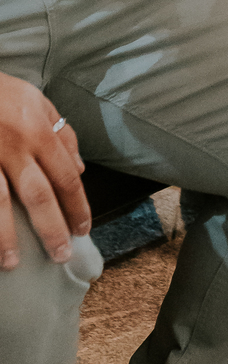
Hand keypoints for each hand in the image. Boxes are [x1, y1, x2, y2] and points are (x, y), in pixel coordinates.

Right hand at [0, 74, 89, 269]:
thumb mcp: (36, 100)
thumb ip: (61, 132)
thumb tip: (80, 167)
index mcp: (37, 131)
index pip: (65, 176)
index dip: (77, 205)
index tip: (83, 230)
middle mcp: (13, 146)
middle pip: (37, 194)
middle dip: (51, 228)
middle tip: (61, 255)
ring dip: (5, 236)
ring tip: (11, 263)